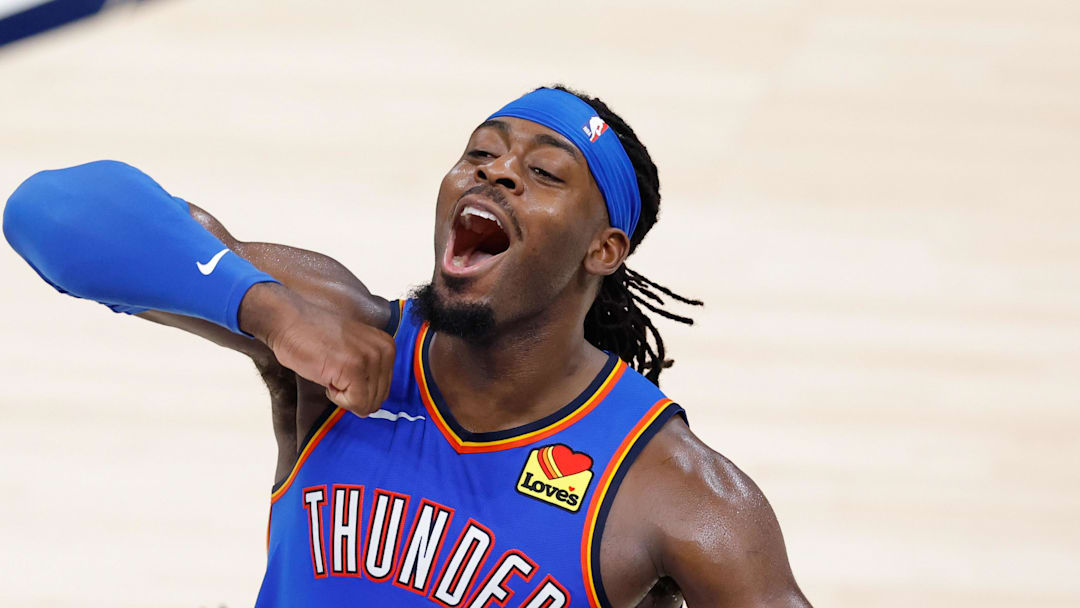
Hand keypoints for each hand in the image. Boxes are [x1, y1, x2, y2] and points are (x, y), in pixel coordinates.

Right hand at [240, 282, 394, 415]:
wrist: (290, 322)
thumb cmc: (314, 336)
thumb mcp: (354, 350)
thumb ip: (369, 370)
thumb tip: (373, 400)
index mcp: (386, 346)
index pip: (383, 390)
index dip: (358, 390)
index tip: (342, 372)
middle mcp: (383, 351)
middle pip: (377, 399)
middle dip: (353, 395)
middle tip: (335, 374)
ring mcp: (370, 359)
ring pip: (367, 403)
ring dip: (344, 395)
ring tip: (330, 371)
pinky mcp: (354, 368)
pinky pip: (356, 403)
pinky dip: (337, 398)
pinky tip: (327, 376)